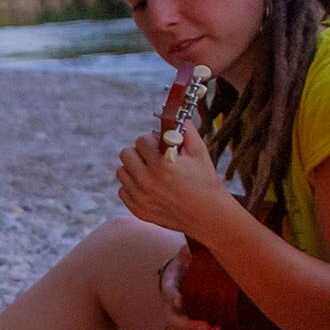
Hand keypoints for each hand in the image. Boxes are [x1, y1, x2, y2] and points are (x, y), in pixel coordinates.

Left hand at [117, 120, 236, 236]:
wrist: (208, 216)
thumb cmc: (205, 182)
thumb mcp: (199, 153)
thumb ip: (186, 130)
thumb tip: (177, 113)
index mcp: (162, 165)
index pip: (141, 140)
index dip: (152, 140)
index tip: (159, 145)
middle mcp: (147, 182)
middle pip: (126, 154)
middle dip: (140, 152)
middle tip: (153, 157)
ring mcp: (140, 198)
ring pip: (121, 172)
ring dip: (134, 168)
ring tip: (151, 171)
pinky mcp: (137, 210)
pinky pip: (122, 190)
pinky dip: (133, 186)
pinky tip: (150, 187)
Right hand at [157, 252, 223, 329]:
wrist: (181, 283)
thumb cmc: (184, 271)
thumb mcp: (184, 261)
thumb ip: (186, 256)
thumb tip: (186, 249)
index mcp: (170, 288)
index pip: (169, 292)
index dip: (173, 297)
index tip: (180, 299)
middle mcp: (171, 307)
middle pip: (174, 320)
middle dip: (189, 324)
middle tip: (205, 325)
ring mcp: (178, 319)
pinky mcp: (187, 327)